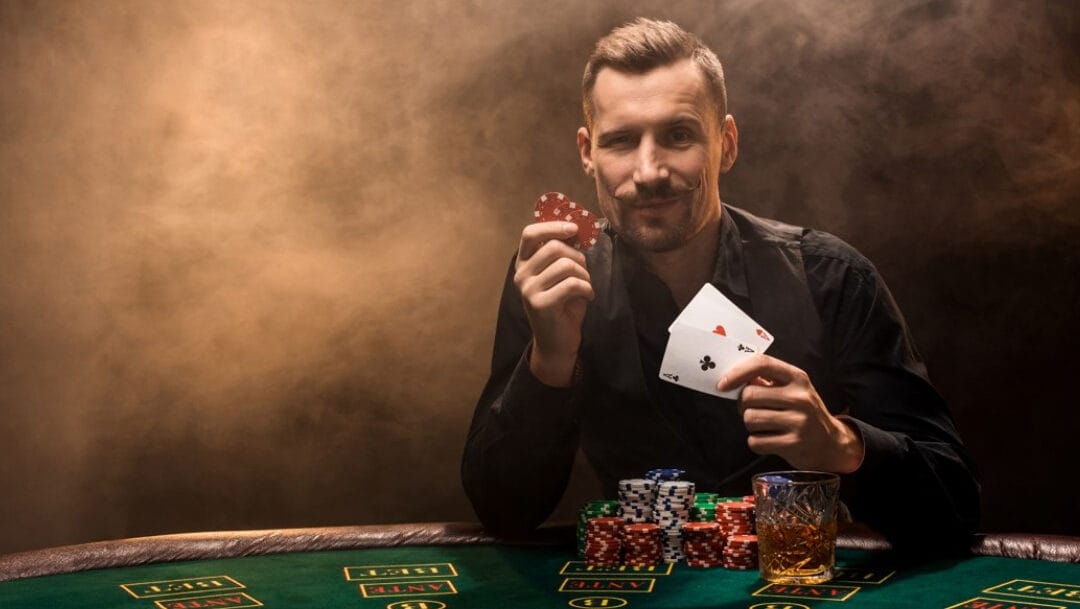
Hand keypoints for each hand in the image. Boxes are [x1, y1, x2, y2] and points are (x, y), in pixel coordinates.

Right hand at [514, 221, 594, 385]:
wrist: (557, 342)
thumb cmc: (563, 306)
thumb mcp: (562, 275)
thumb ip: (564, 254)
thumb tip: (577, 229)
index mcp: (524, 264)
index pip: (530, 233)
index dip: (553, 226)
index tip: (574, 228)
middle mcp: (521, 275)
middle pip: (554, 247)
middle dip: (578, 256)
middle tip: (585, 272)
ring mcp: (528, 290)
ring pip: (566, 265)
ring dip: (584, 274)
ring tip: (586, 286)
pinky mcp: (540, 304)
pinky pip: (572, 284)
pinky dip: (587, 288)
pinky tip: (588, 297)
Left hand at [718, 354, 863, 472]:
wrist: (831, 444)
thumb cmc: (802, 413)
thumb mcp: (792, 390)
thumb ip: (767, 381)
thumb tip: (732, 377)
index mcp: (797, 378)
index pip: (762, 363)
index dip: (737, 372)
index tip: (722, 385)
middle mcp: (800, 397)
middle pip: (749, 395)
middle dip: (744, 405)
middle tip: (754, 410)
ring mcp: (798, 421)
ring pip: (750, 419)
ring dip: (751, 425)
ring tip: (766, 426)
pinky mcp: (793, 444)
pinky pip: (756, 441)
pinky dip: (757, 442)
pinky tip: (771, 440)